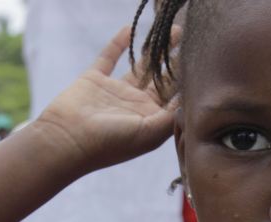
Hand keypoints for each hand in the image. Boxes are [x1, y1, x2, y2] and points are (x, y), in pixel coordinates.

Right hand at [31, 24, 179, 174]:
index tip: (203, 62)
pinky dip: (119, 43)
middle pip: (162, 79)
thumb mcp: (148, 134)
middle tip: (193, 41)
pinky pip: (110, 56)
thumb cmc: (109, 143)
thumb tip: (191, 100)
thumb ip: (172, 117)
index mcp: (150, 121)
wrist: (66, 140)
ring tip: (174, 30)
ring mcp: (116, 92)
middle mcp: (136, 106)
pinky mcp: (95, 80)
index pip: (175, 98)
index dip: (189, 81)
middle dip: (177, 62)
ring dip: (157, 50)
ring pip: (141, 66)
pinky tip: (130, 28)